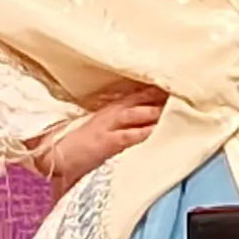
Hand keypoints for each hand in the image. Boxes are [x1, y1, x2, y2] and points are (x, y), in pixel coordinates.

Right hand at [33, 86, 166, 188]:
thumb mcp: (100, 128)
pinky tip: (157, 130)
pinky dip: (144, 132)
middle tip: (186, 91)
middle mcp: (112, 113)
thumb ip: (122, 124)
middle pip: (143, 99)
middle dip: (163, 97)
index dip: (158, 90)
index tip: (178, 84)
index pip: (139, 94)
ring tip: (177, 107)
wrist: (53, 154)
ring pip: (139, 113)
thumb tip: (147, 121)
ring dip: (157, 110)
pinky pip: (129, 135)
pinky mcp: (106, 142)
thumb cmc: (77, 145)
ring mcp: (109, 126)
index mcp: (111, 109)